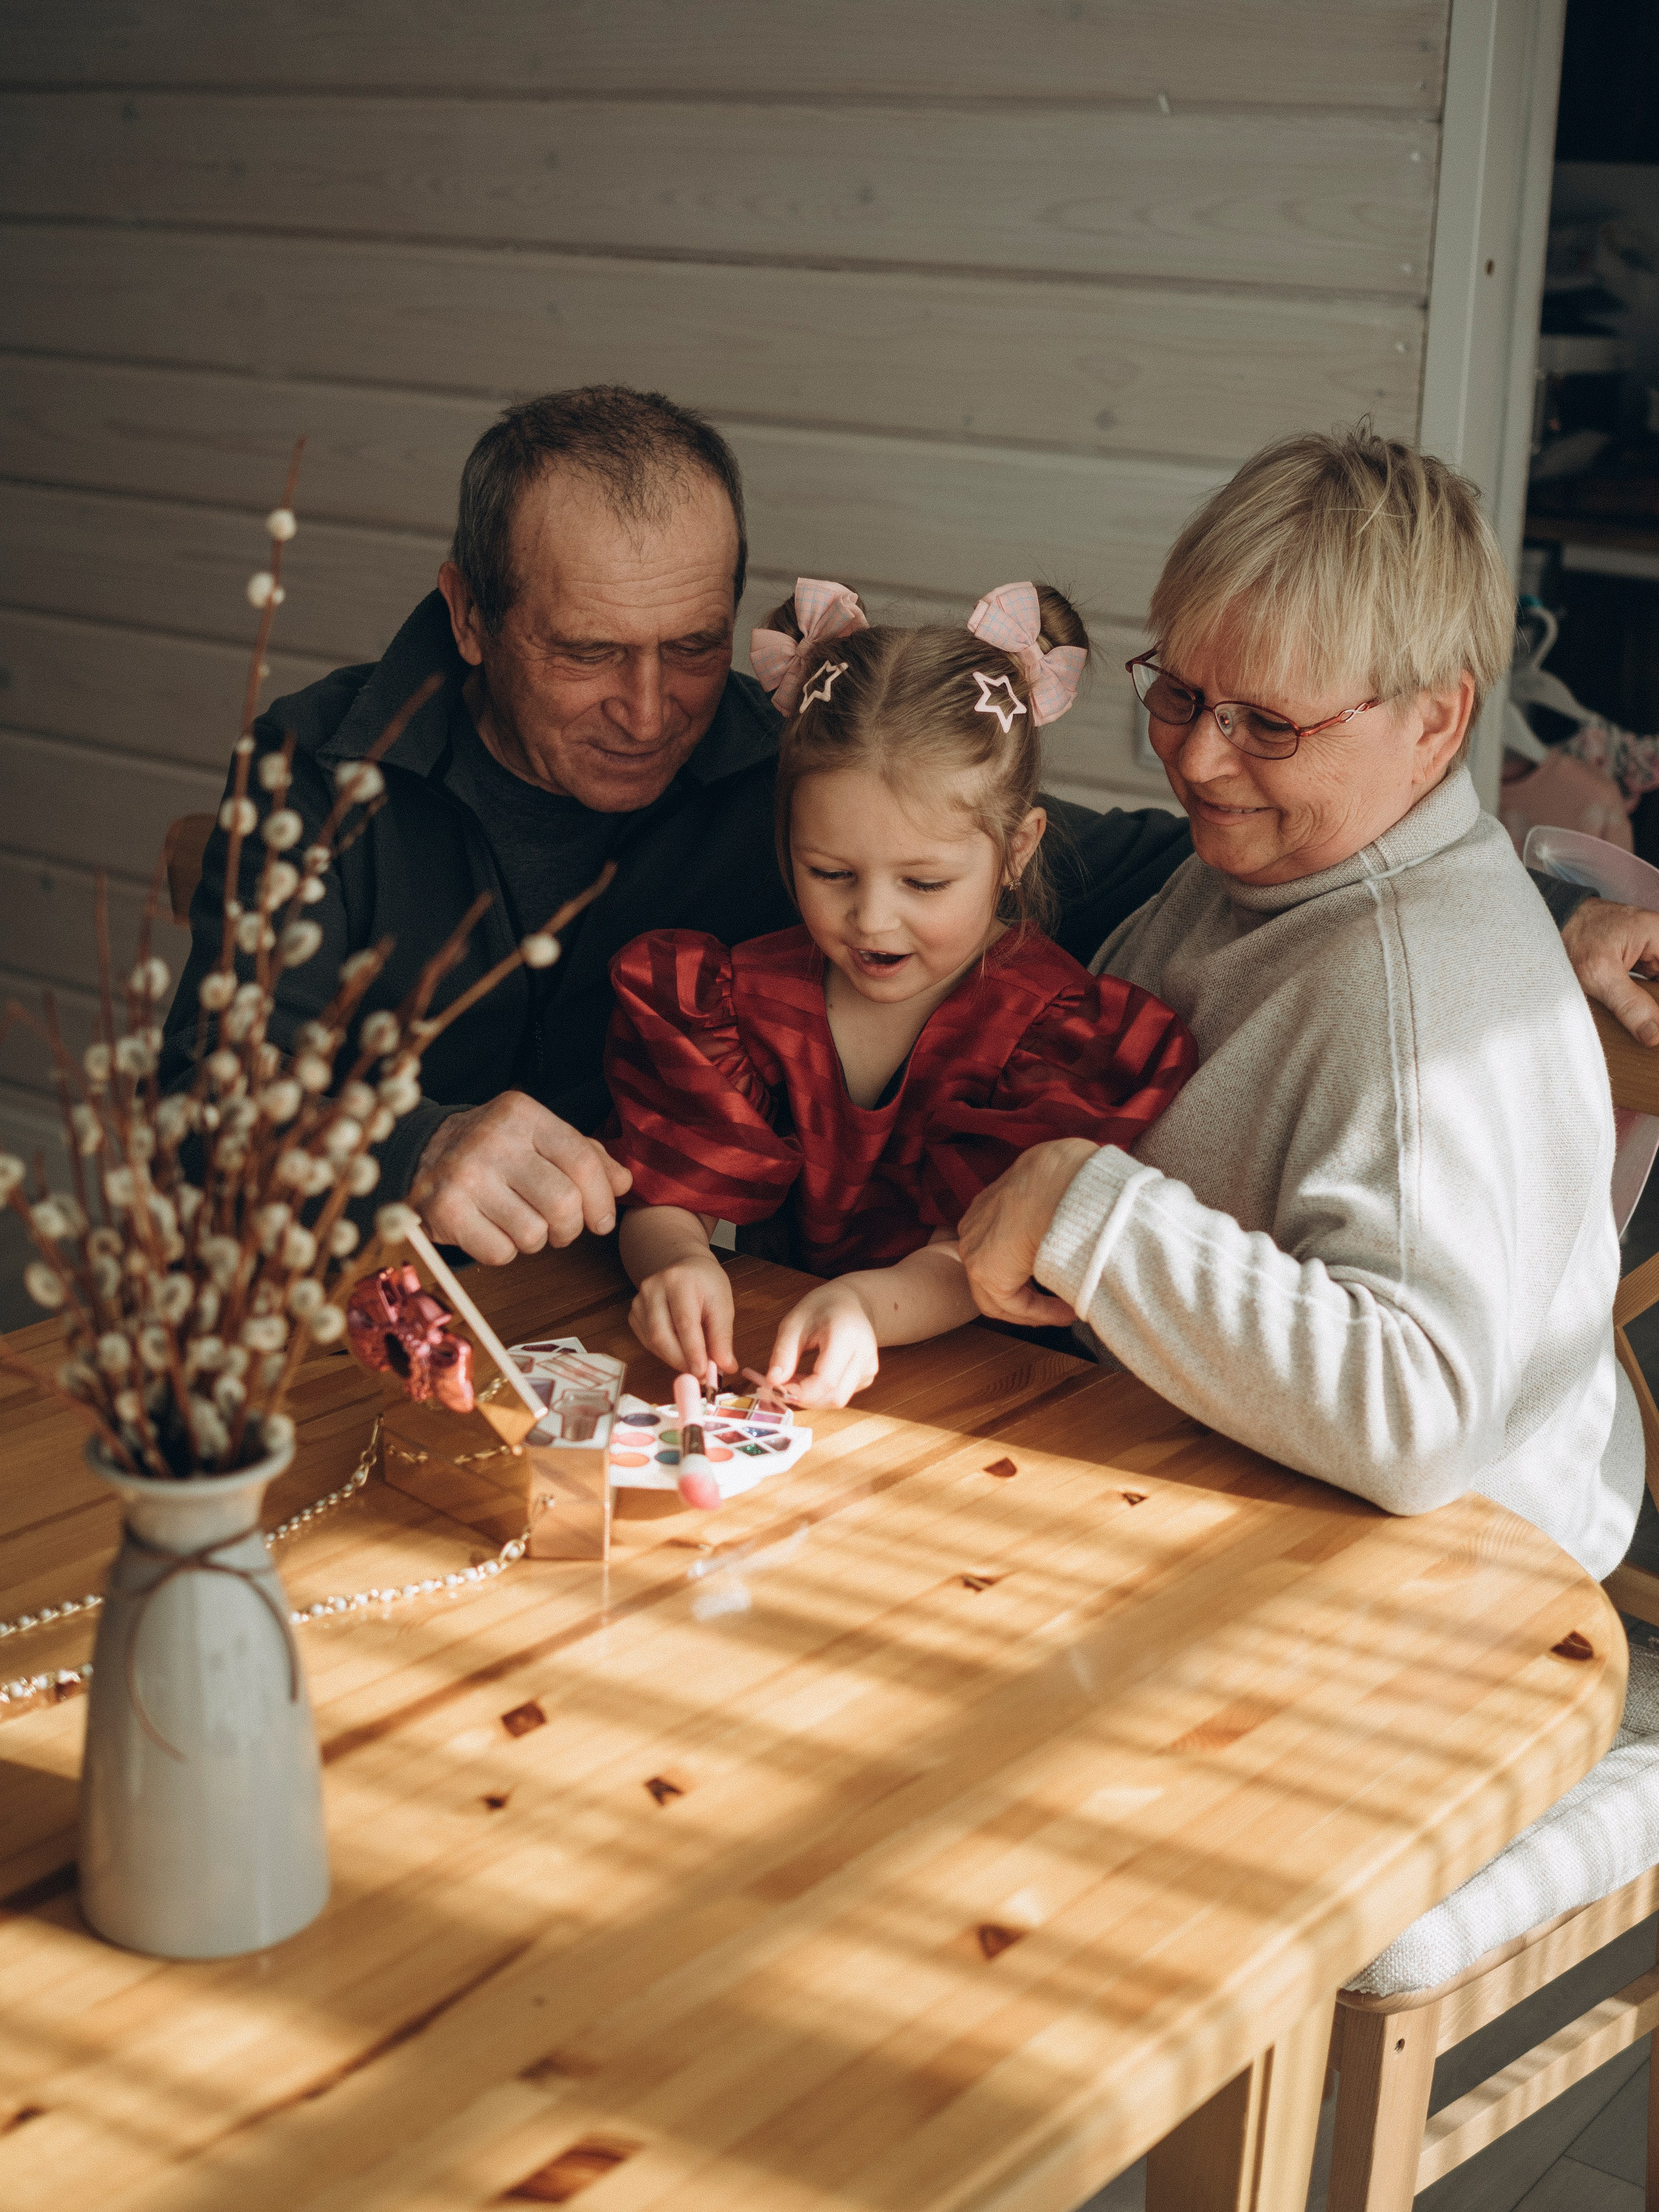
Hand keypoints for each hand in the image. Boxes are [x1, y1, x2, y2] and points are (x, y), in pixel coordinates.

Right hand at [411, 1091, 631, 1263]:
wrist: (420, 1156)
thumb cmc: (494, 1151)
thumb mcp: (538, 1138)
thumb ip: (585, 1156)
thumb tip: (624, 1183)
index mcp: (522, 1115)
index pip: (582, 1160)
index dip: (602, 1199)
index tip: (602, 1219)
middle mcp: (493, 1140)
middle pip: (563, 1203)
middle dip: (571, 1228)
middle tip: (561, 1229)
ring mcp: (465, 1175)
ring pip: (533, 1233)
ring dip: (536, 1240)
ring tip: (520, 1223)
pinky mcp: (445, 1211)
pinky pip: (500, 1253)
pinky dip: (504, 1252)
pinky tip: (492, 1230)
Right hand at [629, 1252, 734, 1381]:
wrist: (685, 1267)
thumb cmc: (706, 1284)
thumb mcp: (722, 1304)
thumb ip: (722, 1337)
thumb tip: (725, 1367)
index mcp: (680, 1281)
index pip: (684, 1322)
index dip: (693, 1351)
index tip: (703, 1373)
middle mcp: (654, 1288)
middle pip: (662, 1335)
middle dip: (681, 1361)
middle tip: (700, 1375)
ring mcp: (639, 1301)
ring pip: (653, 1342)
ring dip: (674, 1359)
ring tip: (693, 1363)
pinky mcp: (634, 1313)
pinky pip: (647, 1342)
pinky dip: (665, 1353)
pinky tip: (678, 1350)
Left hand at [764, 1281, 880, 1408]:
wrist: (851, 1302)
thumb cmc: (822, 1307)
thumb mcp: (794, 1322)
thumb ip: (783, 1353)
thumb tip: (773, 1382)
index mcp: (846, 1335)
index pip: (826, 1380)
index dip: (799, 1392)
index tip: (776, 1387)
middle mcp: (864, 1354)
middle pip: (835, 1396)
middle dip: (804, 1398)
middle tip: (782, 1384)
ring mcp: (869, 1367)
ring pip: (839, 1400)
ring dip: (812, 1397)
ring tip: (795, 1377)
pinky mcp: (868, 1376)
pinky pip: (842, 1395)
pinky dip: (821, 1393)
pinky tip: (811, 1377)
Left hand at [957, 1138, 1097, 1325]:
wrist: (1057, 1178)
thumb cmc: (1067, 1177)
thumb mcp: (1057, 1190)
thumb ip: (1056, 1210)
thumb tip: (1081, 1222)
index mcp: (989, 1206)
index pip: (1002, 1245)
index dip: (1029, 1267)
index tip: (1057, 1273)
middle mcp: (974, 1228)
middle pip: (997, 1272)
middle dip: (1030, 1292)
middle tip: (1061, 1301)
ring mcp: (974, 1249)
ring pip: (1001, 1293)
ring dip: (1036, 1307)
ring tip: (1070, 1309)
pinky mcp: (984, 1270)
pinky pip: (1011, 1303)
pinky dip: (1040, 1312)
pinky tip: (1067, 1312)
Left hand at [1561, 898, 1658, 1046]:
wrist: (1550, 921)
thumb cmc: (1572, 937)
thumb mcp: (1598, 974)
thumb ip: (1628, 1004)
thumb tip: (1654, 1035)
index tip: (1657, 1025)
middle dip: (1656, 1008)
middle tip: (1650, 1032)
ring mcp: (1652, 953)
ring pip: (1658, 989)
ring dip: (1653, 1009)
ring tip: (1647, 1030)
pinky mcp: (1640, 963)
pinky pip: (1652, 986)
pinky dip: (1647, 1005)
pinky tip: (1641, 1022)